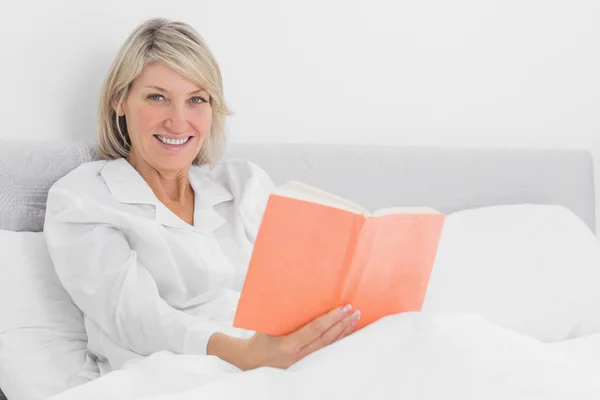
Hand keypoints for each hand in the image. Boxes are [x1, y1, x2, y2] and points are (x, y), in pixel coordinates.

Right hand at [239, 304, 360, 369]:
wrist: (250, 359)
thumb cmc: (258, 336)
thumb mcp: (266, 322)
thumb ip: (281, 309)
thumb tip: (291, 286)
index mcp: (288, 344)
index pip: (315, 329)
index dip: (332, 318)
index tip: (344, 308)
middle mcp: (297, 354)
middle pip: (325, 338)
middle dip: (341, 324)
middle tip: (354, 311)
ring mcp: (301, 360)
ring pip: (327, 345)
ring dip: (342, 331)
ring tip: (354, 319)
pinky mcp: (304, 361)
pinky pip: (324, 349)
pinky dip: (336, 339)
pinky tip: (344, 331)